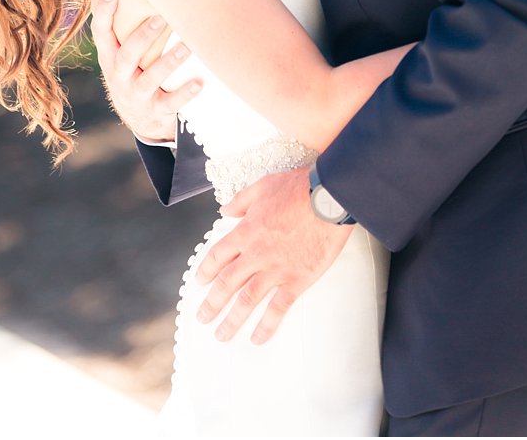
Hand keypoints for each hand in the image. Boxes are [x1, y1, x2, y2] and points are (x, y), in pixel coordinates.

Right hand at [91, 0, 203, 142]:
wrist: (141, 119)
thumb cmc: (135, 71)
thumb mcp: (123, 52)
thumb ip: (128, 25)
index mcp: (109, 57)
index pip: (101, 33)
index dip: (103, 12)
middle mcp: (119, 76)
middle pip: (126, 56)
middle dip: (142, 37)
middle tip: (161, 18)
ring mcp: (136, 95)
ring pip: (150, 79)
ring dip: (168, 62)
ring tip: (187, 47)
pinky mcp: (155, 111)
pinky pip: (170, 103)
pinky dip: (185, 93)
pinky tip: (200, 82)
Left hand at [192, 166, 352, 344]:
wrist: (327, 198)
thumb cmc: (296, 189)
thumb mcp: (261, 187)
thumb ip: (240, 201)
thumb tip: (225, 210)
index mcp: (245, 231)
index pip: (218, 256)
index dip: (206, 271)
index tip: (199, 283)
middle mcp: (256, 254)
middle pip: (227, 283)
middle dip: (212, 303)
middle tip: (202, 318)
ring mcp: (276, 269)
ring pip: (247, 300)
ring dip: (232, 320)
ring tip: (221, 335)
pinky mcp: (297, 280)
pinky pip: (278, 308)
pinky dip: (266, 325)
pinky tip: (257, 338)